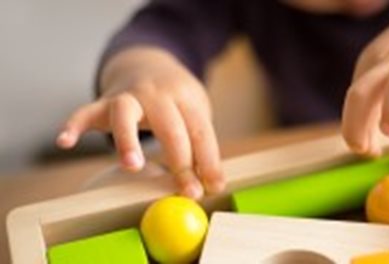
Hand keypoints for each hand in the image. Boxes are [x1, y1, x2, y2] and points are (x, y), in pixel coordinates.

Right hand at [57, 47, 223, 198]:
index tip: (213, 188)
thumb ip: (199, 144)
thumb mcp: (195, 112)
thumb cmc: (176, 100)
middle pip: (170, 128)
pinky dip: (73, 125)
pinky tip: (65, 141)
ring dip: (128, 140)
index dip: (209, 161)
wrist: (147, 63)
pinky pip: (84, 112)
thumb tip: (208, 184)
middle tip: (188, 191)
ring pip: (125, 114)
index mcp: (185, 98)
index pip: (201, 131)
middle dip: (181, 162)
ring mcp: (127, 97)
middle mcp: (157, 95)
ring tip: (133, 166)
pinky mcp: (101, 104)